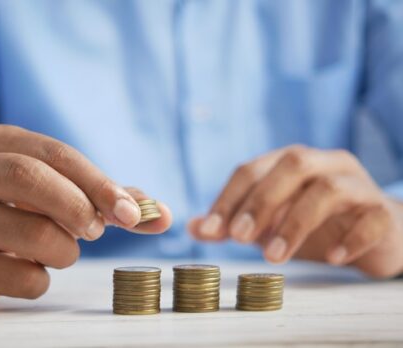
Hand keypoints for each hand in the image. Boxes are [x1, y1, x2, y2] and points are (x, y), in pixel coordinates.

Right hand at [0, 125, 171, 307]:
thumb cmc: (16, 207)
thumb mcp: (51, 188)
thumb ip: (106, 198)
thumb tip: (161, 215)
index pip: (58, 154)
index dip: (100, 184)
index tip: (132, 213)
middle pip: (33, 179)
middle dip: (80, 208)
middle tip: (96, 230)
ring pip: (35, 235)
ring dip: (65, 250)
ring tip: (56, 248)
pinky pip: (22, 278)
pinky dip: (42, 279)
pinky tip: (26, 268)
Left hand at [189, 145, 402, 277]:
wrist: (375, 233)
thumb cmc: (315, 224)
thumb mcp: (268, 223)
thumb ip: (233, 223)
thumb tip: (193, 228)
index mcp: (291, 162)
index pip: (252, 169)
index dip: (228, 198)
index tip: (210, 230)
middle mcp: (324, 164)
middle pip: (292, 165)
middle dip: (261, 201)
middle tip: (239, 238)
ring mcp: (357, 184)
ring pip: (328, 189)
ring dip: (296, 223)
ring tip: (274, 257)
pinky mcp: (383, 211)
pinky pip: (371, 218)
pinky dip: (350, 238)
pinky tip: (332, 258)